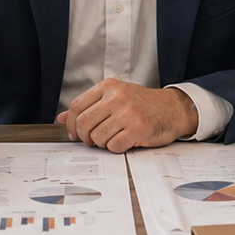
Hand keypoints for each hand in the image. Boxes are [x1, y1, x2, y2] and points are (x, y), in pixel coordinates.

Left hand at [58, 79, 197, 153]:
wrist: (172, 109)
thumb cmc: (143, 104)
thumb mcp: (115, 97)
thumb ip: (89, 105)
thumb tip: (61, 118)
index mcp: (109, 86)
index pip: (76, 106)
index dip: (70, 124)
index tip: (73, 133)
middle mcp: (117, 97)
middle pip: (83, 123)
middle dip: (84, 137)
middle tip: (91, 140)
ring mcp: (128, 113)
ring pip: (97, 137)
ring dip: (101, 143)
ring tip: (112, 138)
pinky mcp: (138, 129)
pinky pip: (113, 146)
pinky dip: (115, 148)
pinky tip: (124, 141)